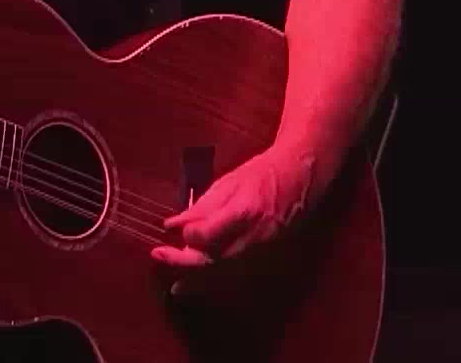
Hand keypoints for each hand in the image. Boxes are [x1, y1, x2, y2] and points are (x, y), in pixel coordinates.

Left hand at [150, 142, 334, 290]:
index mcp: (244, 211)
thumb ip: (202, 207)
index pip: (209, 234)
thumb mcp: (228, 182)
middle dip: (184, 262)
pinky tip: (197, 286)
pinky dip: (215, 279)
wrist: (300, 177)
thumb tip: (173, 224)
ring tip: (176, 287)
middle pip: (215, 259)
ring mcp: (262, 249)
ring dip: (198, 279)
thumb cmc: (262, 173)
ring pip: (225, 271)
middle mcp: (254, 235)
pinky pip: (237, 272)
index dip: (189, 236)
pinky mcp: (266, 256)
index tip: (170, 230)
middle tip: (159, 257)